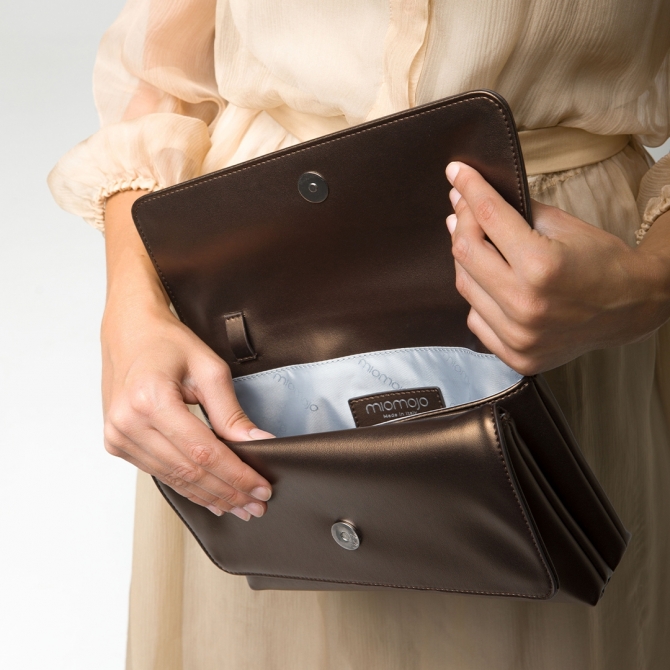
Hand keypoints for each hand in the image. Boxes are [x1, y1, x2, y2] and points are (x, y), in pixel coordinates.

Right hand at [101, 190, 273, 519]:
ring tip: (239, 505)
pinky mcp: (117, 442)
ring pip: (174, 479)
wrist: (128, 331)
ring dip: (210, 495)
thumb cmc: (166, 342)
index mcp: (151, 399)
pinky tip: (210, 496)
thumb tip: (258, 443)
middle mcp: (128, 421)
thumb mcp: (209, 368)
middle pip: (189, 471)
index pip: (204, 452)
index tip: (261, 487)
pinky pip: (159, 473)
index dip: (236, 475)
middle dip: (228, 491)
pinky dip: (188, 487)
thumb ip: (232, 411)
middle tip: (256, 503)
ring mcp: (118, 435)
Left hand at [444, 162, 669, 373]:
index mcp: (541, 266)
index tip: (456, 173)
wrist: (631, 310)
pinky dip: (477, 295)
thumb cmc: (602, 263)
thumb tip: (477, 197)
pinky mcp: (515, 355)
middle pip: (466, 252)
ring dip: (464, 258)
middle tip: (461, 206)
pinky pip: (476, 319)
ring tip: (469, 237)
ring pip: (465, 286)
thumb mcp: (565, 225)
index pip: (488, 216)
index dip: (469, 188)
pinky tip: (485, 279)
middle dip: (461, 221)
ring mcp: (518, 335)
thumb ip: (519, 210)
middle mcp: (525, 304)